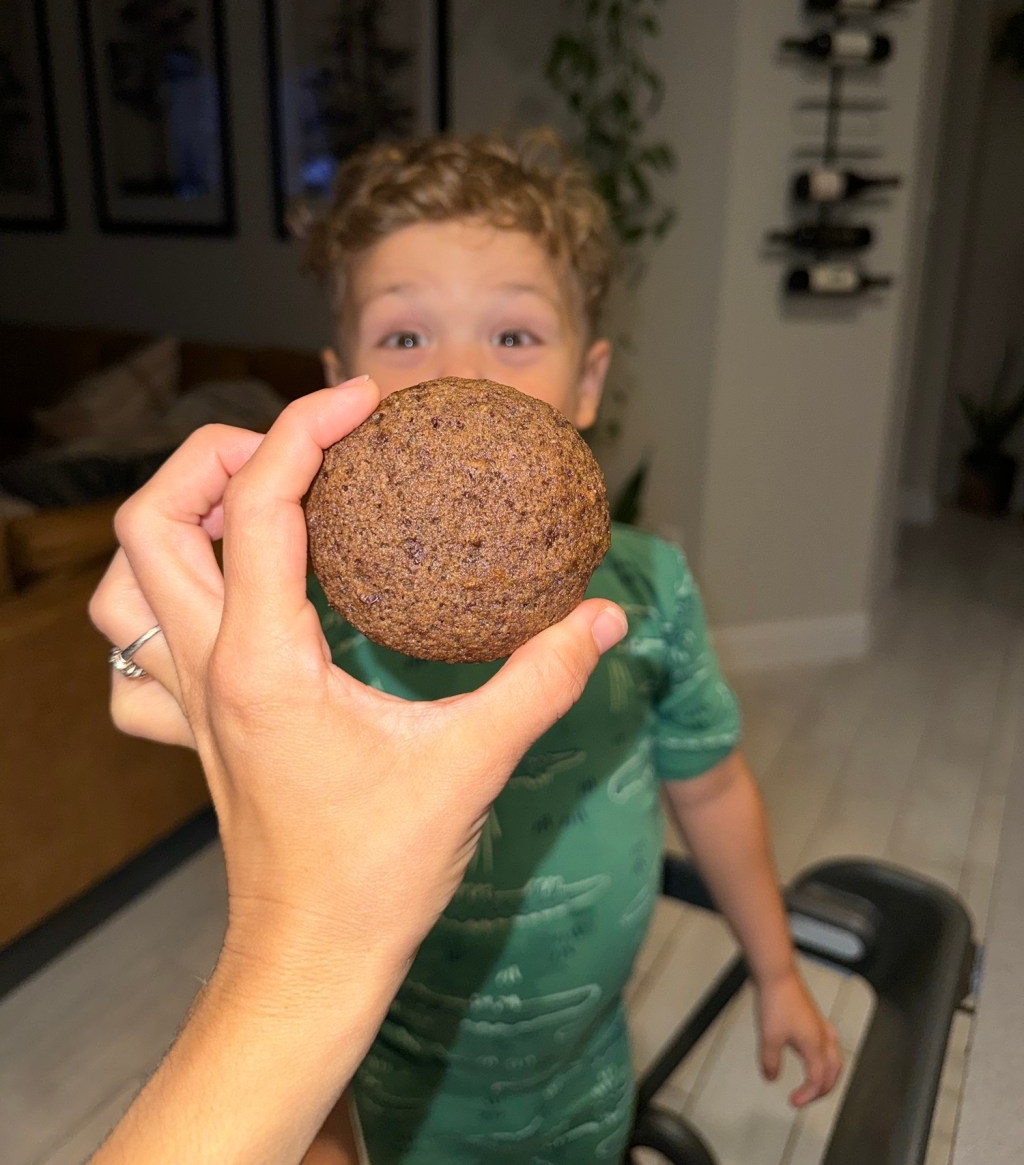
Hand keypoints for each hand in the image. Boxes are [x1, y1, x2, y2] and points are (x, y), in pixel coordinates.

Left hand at [89, 376, 627, 994]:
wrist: (313, 960)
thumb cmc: (377, 875)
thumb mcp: (473, 766)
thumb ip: (542, 680)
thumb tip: (602, 618)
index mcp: (265, 662)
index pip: (257, 505)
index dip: (306, 430)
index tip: (365, 404)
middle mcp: (208, 668)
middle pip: (153, 518)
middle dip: (218, 455)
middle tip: (304, 451)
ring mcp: (187, 698)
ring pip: (123, 576)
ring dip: (177, 517)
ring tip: (257, 503)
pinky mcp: (191, 724)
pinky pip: (131, 643)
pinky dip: (160, 594)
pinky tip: (226, 596)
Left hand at [754, 968, 842, 1106]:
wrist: (777, 974)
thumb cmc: (776, 999)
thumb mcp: (768, 1037)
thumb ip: (770, 1061)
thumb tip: (771, 1077)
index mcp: (815, 1045)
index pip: (818, 1080)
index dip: (807, 1095)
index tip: (793, 1101)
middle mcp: (822, 1037)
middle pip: (833, 1072)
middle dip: (822, 1090)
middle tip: (807, 1098)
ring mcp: (821, 1026)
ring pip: (835, 1058)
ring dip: (829, 1075)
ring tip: (817, 1084)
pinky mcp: (815, 1017)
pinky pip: (830, 1044)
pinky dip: (827, 1057)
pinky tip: (816, 1054)